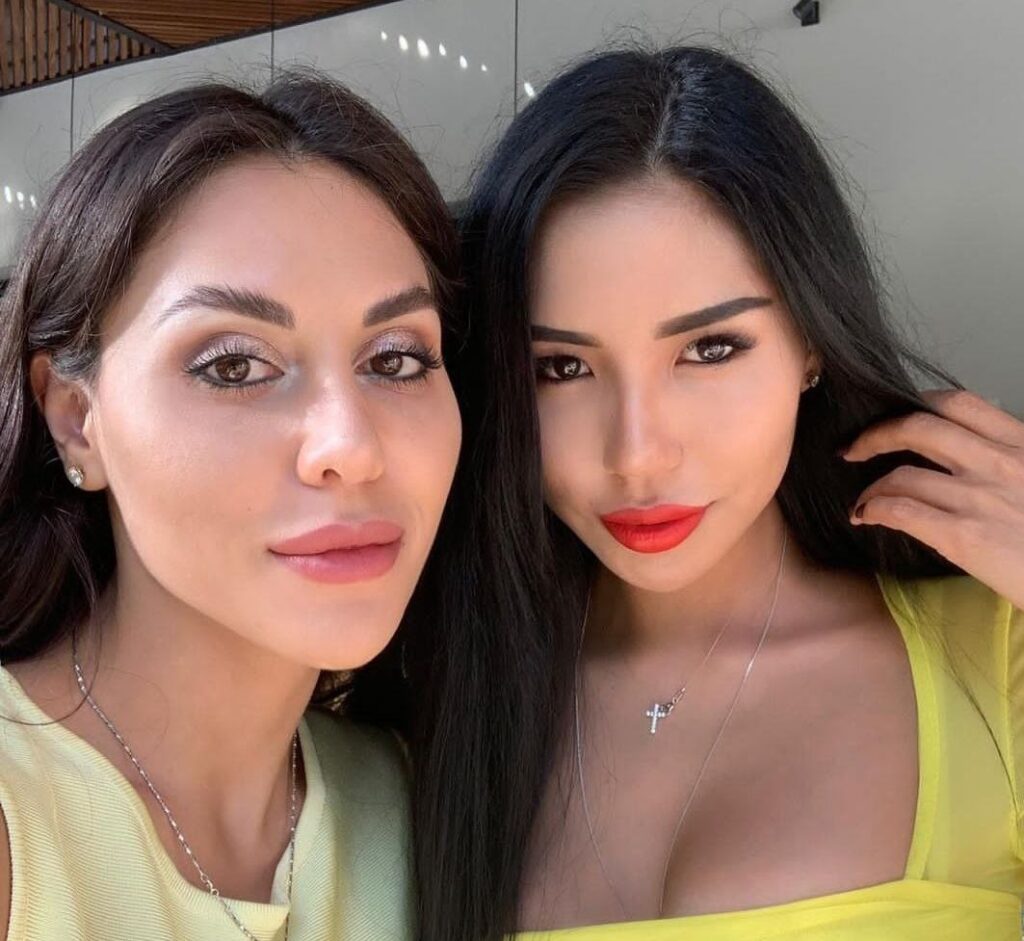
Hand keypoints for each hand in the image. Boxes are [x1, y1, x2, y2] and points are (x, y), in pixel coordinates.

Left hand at [843, 390, 1023, 609]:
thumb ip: (1010, 461)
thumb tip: (968, 453)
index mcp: (1022, 446)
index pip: (958, 402)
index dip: (914, 403)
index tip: (893, 415)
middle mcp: (1000, 464)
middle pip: (917, 428)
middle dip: (874, 435)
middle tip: (853, 449)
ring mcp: (980, 499)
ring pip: (901, 475)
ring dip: (871, 487)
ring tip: (864, 501)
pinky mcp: (965, 536)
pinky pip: (901, 511)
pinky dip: (874, 510)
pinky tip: (866, 518)